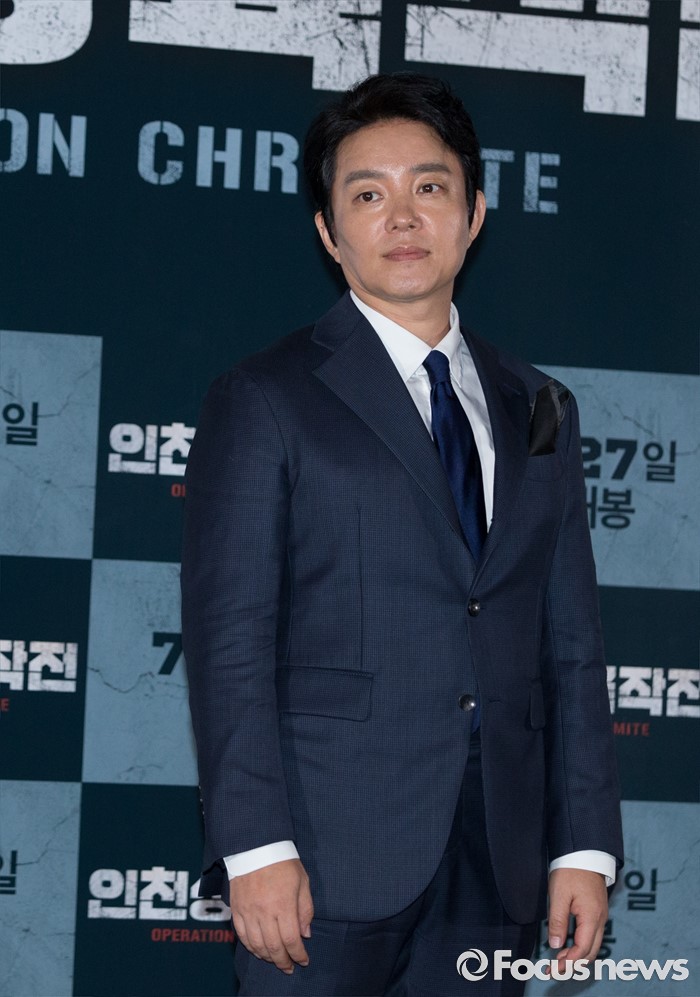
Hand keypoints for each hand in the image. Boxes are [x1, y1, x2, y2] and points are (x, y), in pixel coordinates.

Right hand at [229, 858, 313, 973]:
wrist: (256, 845)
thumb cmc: (283, 861)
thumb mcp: (302, 881)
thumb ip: (305, 909)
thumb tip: (305, 933)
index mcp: (283, 904)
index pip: (291, 940)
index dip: (298, 955)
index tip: (303, 961)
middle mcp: (264, 911)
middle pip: (273, 947)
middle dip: (283, 961)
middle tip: (289, 967)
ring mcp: (248, 911)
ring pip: (256, 945)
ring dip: (267, 957)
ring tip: (275, 960)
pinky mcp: (236, 908)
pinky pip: (241, 935)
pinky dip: (250, 947)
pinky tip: (258, 950)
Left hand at [547, 868, 607, 973]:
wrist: (584, 853)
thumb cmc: (570, 871)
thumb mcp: (559, 894)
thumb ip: (558, 921)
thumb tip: (556, 945)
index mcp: (592, 917)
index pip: (582, 949)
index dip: (569, 962)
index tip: (554, 969)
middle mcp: (600, 919)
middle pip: (591, 952)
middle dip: (574, 964)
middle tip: (555, 969)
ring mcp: (601, 916)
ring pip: (593, 944)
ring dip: (578, 955)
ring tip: (559, 960)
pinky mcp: (598, 911)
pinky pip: (592, 935)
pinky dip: (581, 945)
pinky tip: (568, 945)